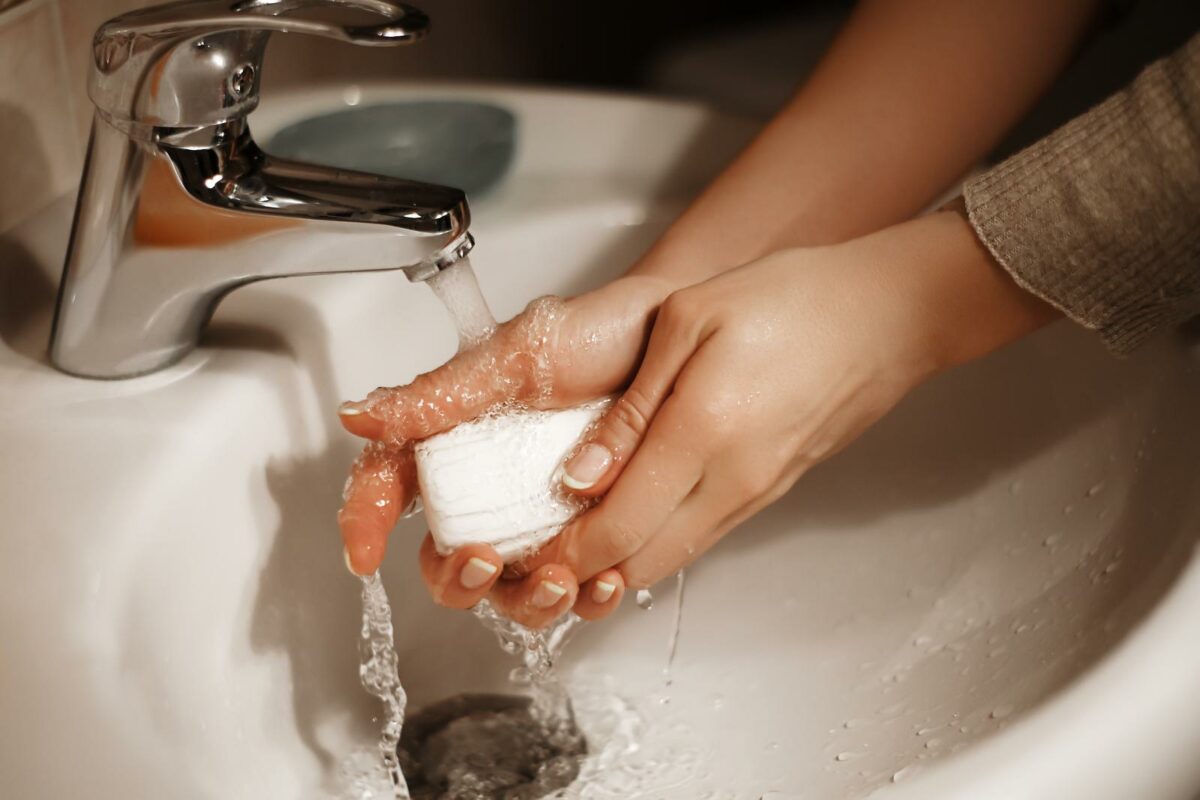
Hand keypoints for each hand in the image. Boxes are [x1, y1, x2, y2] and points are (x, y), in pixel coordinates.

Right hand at [337, 274, 672, 626]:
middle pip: (447, 560)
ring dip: (527, 600)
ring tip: (560, 579)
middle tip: (485, 562)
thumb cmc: (598, 334)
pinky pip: (581, 588)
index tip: (365, 555)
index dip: (366, 524)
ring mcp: (545, 517)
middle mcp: (494, 488)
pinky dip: (590, 599)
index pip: (391, 487)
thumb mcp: (514, 360)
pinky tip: (607, 580)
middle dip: (457, 579)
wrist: (680, 340)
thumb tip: (359, 415)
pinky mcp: (597, 536)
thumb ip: (437, 396)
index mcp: (457, 441)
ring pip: (512, 589)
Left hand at [340, 211, 1055, 626]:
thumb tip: (580, 476)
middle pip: (639, 562)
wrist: (885, 315)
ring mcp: (755, 493)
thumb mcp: (690, 322)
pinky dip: (655, 545)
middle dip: (579, 575)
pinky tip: (631, 528)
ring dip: (616, 567)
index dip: (561, 554)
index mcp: (702, 435)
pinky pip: (701, 535)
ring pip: (671, 558)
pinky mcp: (769, 490)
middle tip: (532, 567)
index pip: (614, 529)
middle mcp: (731, 481)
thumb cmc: (794, 300)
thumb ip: (631, 409)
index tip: (522, 555)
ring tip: (570, 556)